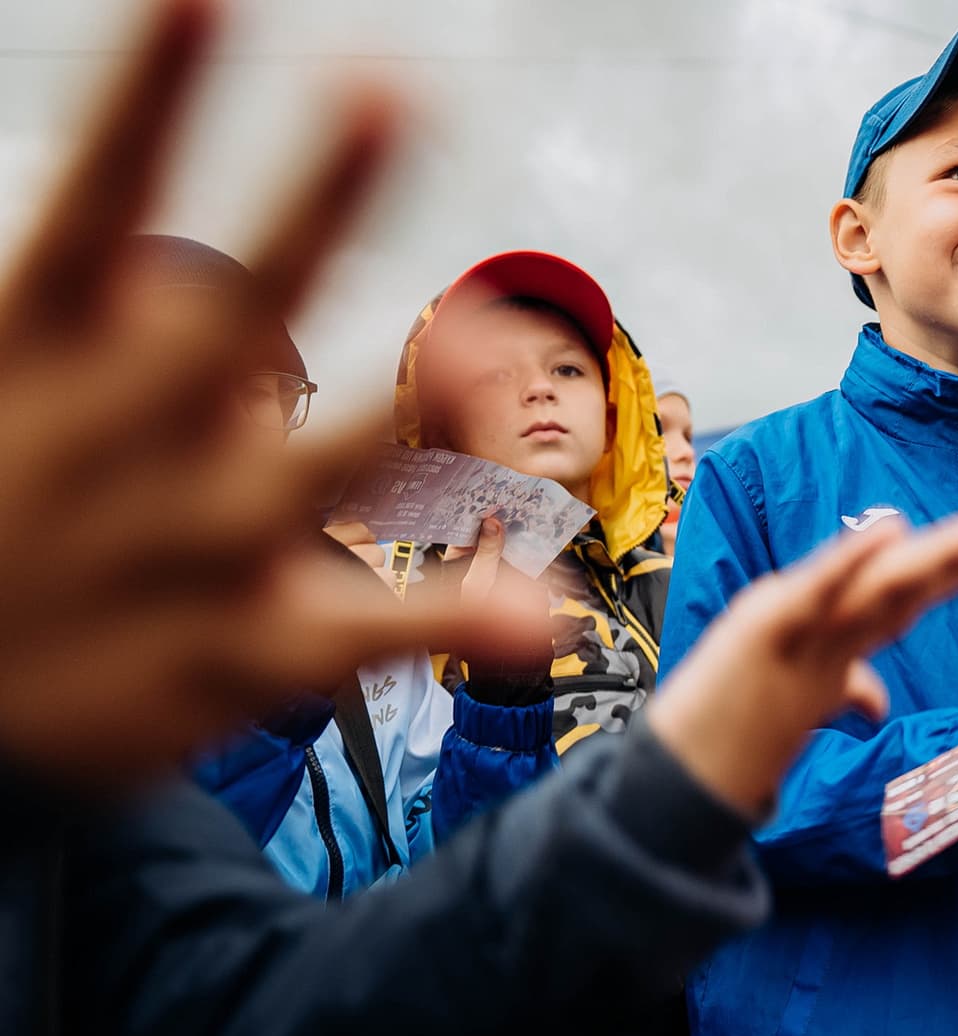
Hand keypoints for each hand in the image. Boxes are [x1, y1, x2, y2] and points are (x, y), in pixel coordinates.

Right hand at [0, 0, 530, 784]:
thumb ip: (78, 286)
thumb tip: (131, 200)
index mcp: (34, 353)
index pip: (96, 201)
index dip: (151, 102)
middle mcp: (112, 441)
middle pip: (228, 313)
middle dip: (313, 206)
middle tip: (392, 91)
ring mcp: (175, 551)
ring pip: (305, 473)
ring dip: (401, 415)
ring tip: (492, 360)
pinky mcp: (227, 651)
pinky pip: (348, 634)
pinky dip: (441, 623)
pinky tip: (536, 613)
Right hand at [647, 505, 957, 819]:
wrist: (682, 763)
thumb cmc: (737, 727)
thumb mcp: (806, 706)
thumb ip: (844, 691)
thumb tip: (876, 705)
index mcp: (840, 629)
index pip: (913, 591)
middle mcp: (825, 611)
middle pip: (911, 574)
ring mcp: (798, 614)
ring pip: (882, 574)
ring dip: (944, 549)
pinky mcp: (766, 626)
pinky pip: (819, 587)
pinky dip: (854, 558)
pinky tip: (894, 532)